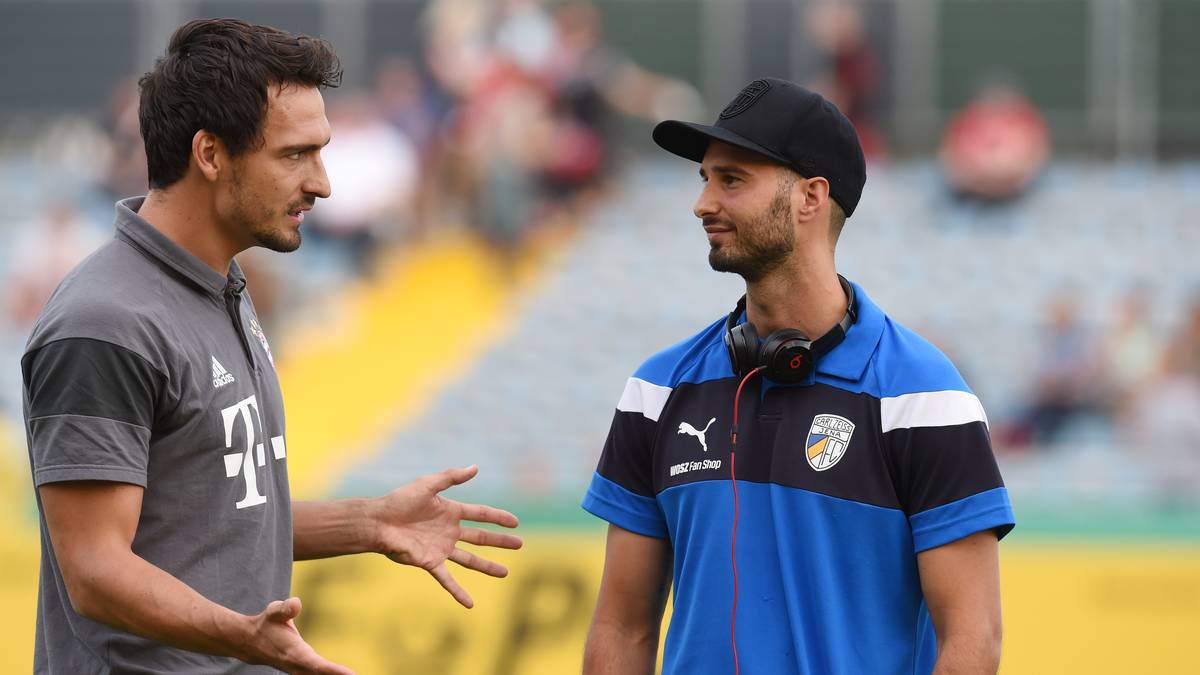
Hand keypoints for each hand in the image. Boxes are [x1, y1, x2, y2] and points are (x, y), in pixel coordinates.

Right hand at [244, 598, 353, 674]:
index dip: (334, 671)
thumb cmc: (267, 624)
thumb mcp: (274, 611)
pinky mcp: (303, 671)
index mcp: (295, 653)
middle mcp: (298, 667)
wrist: (251, 642)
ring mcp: (300, 672)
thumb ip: (285, 608)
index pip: (317, 665)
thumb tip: (296, 603)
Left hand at [368, 465, 522, 607]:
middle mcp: (448, 531)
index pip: (480, 514)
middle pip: (480, 537)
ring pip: (470, 560)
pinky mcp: (430, 562)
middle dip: (500, 542)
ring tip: (505, 573)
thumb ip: (451, 478)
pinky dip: (458, 592)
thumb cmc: (399, 501)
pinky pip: (447, 579)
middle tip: (519, 544)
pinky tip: (470, 604)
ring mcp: (441, 548)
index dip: (498, 517)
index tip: (515, 522)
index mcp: (450, 512)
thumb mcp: (427, 485)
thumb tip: (475, 467)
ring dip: (487, 566)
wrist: (377, 521)